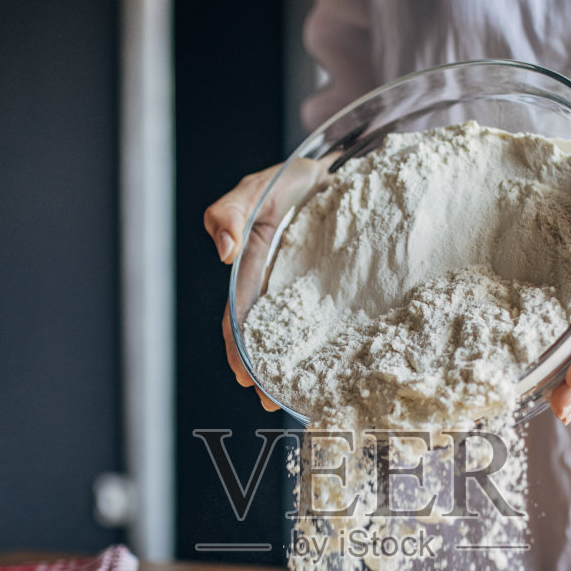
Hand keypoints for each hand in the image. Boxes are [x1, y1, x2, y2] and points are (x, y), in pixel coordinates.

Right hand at [204, 159, 328, 411]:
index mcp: (252, 271)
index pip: (240, 316)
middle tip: (272, 402)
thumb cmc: (287, 180)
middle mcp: (279, 287)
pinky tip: (345, 363)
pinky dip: (336, 342)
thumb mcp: (255, 189)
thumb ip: (230, 212)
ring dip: (300, 365)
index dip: (240, 347)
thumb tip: (225, 251)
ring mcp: (311, 289)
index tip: (244, 377)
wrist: (337, 168)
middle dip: (267, 369)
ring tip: (305, 396)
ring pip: (303, 333)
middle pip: (269, 335)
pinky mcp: (341, 286)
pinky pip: (337, 317)